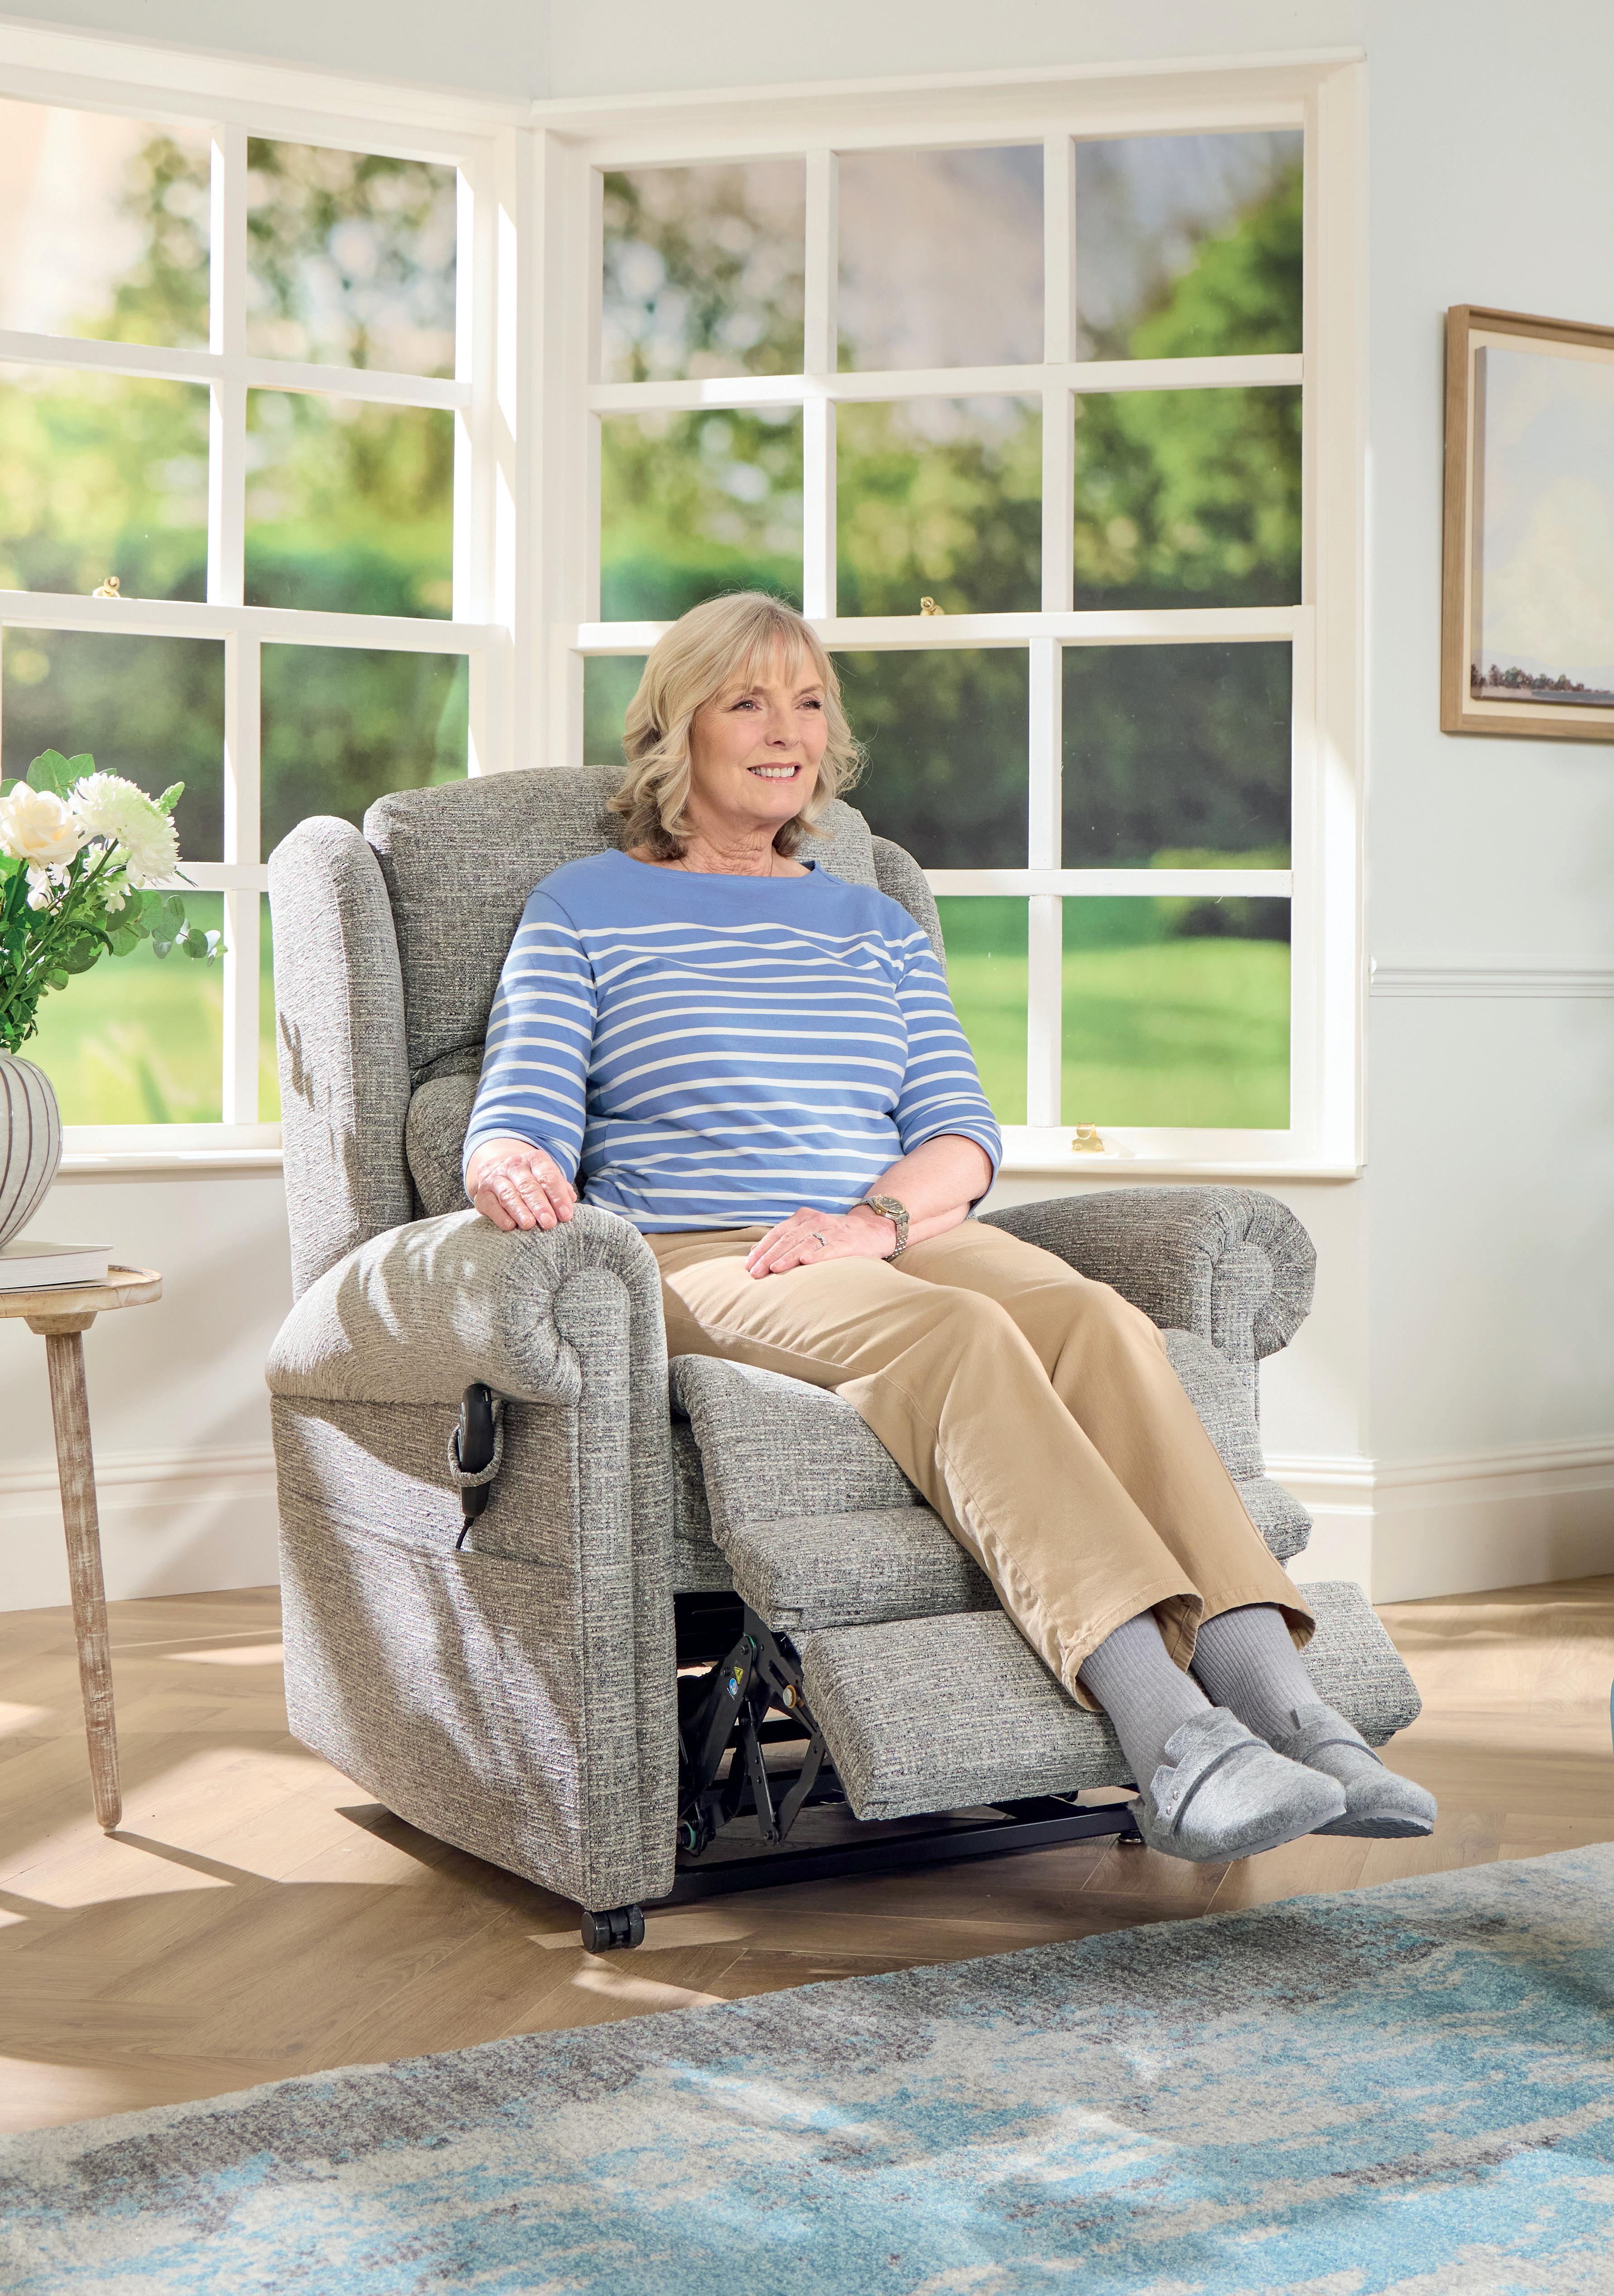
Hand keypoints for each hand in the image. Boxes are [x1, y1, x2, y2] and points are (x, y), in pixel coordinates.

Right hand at [466, 1137, 576, 1233]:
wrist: (496, 1169)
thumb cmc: (530, 1179)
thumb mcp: (545, 1177)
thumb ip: (560, 1188)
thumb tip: (571, 1199)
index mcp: (535, 1160)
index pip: (548, 1176)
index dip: (558, 1196)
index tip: (566, 1215)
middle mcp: (514, 1166)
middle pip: (528, 1186)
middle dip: (539, 1205)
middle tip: (549, 1223)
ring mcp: (496, 1178)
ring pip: (508, 1194)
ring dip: (519, 1210)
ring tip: (529, 1225)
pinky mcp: (483, 1194)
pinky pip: (491, 1205)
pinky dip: (500, 1216)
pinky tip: (509, 1226)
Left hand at [745, 1203, 895, 1278]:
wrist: (872, 1230)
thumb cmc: (835, 1236)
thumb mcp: (810, 1231)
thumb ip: (788, 1240)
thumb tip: (757, 1256)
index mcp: (803, 1217)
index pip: (777, 1232)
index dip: (762, 1248)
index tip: (749, 1264)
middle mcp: (815, 1221)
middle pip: (787, 1239)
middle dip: (768, 1256)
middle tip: (755, 1273)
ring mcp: (831, 1231)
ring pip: (804, 1244)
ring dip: (787, 1258)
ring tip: (773, 1269)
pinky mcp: (846, 1243)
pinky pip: (829, 1249)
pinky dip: (817, 1256)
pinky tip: (806, 1263)